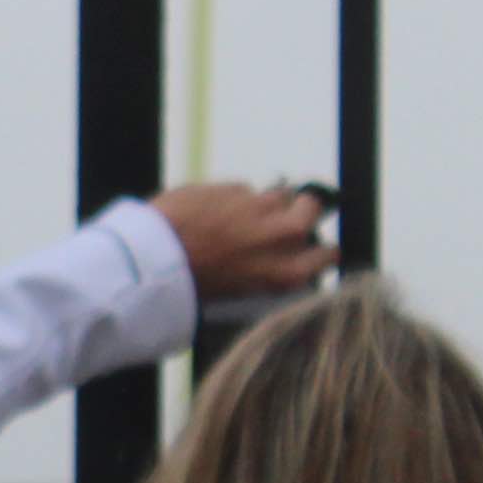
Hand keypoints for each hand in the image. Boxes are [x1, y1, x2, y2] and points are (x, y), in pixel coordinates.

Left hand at [155, 180, 335, 303]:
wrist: (153, 261)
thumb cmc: (194, 289)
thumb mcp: (239, 296)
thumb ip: (266, 275)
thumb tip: (276, 265)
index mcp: (286, 272)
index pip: (329, 254)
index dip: (319, 250)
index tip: (311, 249)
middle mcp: (283, 235)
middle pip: (313, 206)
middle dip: (302, 209)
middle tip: (282, 218)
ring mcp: (259, 206)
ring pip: (278, 193)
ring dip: (263, 203)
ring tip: (238, 218)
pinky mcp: (233, 186)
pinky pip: (241, 189)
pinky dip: (230, 198)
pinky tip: (209, 213)